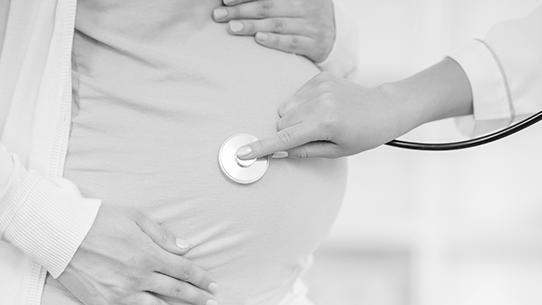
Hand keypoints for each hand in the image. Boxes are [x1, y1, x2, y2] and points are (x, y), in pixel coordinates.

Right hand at [57, 204, 218, 304]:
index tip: (212, 283)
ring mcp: (121, 293)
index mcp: (148, 255)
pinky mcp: (103, 303)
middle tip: (212, 300)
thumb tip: (185, 247)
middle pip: (176, 291)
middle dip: (198, 297)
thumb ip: (162, 235)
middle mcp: (138, 277)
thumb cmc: (98, 220)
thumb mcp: (136, 218)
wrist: (61, 233)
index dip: (201, 278)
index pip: (183, 270)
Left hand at [212, 0, 335, 62]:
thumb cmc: (304, 15)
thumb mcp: (293, 1)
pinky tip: (258, 39)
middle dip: (241, 10)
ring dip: (252, 26)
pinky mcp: (315, 44)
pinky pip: (292, 42)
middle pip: (269, 6)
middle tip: (219, 15)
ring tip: (231, 27)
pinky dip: (274, 41)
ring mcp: (313, 25)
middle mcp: (308, 5)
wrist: (335, 36)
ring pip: (277, 24)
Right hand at [236, 59, 473, 158]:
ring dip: (293, 120)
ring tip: (318, 122)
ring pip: (285, 110)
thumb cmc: (363, 134)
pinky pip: (294, 97)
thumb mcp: (336, 151)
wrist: (384, 108)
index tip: (244, 153)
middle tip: (312, 137)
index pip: (286, 138)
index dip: (263, 147)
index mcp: (326, 122)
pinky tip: (320, 109)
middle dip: (288, 134)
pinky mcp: (318, 77)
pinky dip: (300, 106)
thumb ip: (304, 151)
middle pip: (282, 123)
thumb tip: (277, 153)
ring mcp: (318, 86)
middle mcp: (320, 101)